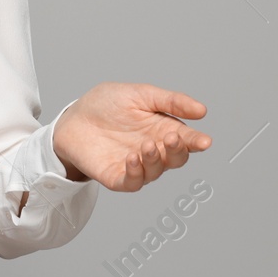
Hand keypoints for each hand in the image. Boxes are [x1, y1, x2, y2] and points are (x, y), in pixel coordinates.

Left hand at [51, 82, 210, 191]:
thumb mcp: (140, 94)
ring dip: (156, 160)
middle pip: (176, 159)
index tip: (205, 141)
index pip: (186, 140)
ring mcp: (136, 165)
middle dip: (178, 151)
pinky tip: (133, 158)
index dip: (197, 142)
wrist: (73, 116)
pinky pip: (132, 182)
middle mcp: (153, 150)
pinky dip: (136, 173)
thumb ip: (171, 102)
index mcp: (162, 130)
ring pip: (156, 171)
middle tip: (171, 138)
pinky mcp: (117, 176)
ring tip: (147, 145)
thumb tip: (202, 110)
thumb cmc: (106, 104)